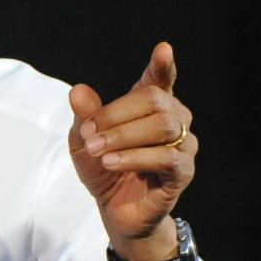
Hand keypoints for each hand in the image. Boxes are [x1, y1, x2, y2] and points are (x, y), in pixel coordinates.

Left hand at [68, 42, 196, 258]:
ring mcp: (183, 146)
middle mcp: (174, 121)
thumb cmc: (103, 169)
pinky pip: (166, 157)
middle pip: (156, 100)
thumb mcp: (84, 141)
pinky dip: (135, 157)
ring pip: (164, 126)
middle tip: (89, 134)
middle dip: (117, 115)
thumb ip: (84, 116)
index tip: (163, 51)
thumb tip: (77, 90)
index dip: (163, 66)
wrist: (115, 209)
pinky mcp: (183, 172)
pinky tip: (111, 161)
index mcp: (152, 107)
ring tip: (97, 150)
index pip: (161, 81)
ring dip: (123, 136)